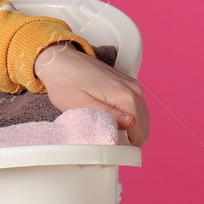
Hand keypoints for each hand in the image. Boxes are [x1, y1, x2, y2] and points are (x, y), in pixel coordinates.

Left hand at [33, 41, 149, 145]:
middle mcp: (135, 90)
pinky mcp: (128, 84)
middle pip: (142, 127)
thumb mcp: (82, 105)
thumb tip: (131, 125)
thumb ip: (109, 117)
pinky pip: (135, 108)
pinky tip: (106, 112)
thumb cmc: (66, 83)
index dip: (123, 143)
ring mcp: (133, 85)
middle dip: (125, 134)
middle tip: (101, 129)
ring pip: (140, 118)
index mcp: (126, 97)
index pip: (139, 134)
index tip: (104, 139)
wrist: (60, 61)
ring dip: (125, 125)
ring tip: (102, 120)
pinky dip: (124, 115)